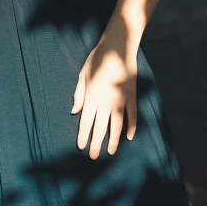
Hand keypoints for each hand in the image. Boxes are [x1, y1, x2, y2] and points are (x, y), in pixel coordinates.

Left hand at [71, 31, 137, 158]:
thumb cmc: (97, 59)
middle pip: (100, 127)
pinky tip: (129, 137)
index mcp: (92, 95)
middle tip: (94, 158)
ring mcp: (120, 99)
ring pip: (117, 125)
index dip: (84, 135)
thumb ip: (79, 94)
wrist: (117, 47)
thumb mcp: (83, 74)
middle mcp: (106, 101)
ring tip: (110, 152)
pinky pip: (133, 115)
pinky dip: (132, 127)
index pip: (86, 121)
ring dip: (114, 140)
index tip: (81, 147)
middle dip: (96, 143)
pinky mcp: (131, 96)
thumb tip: (74, 111)